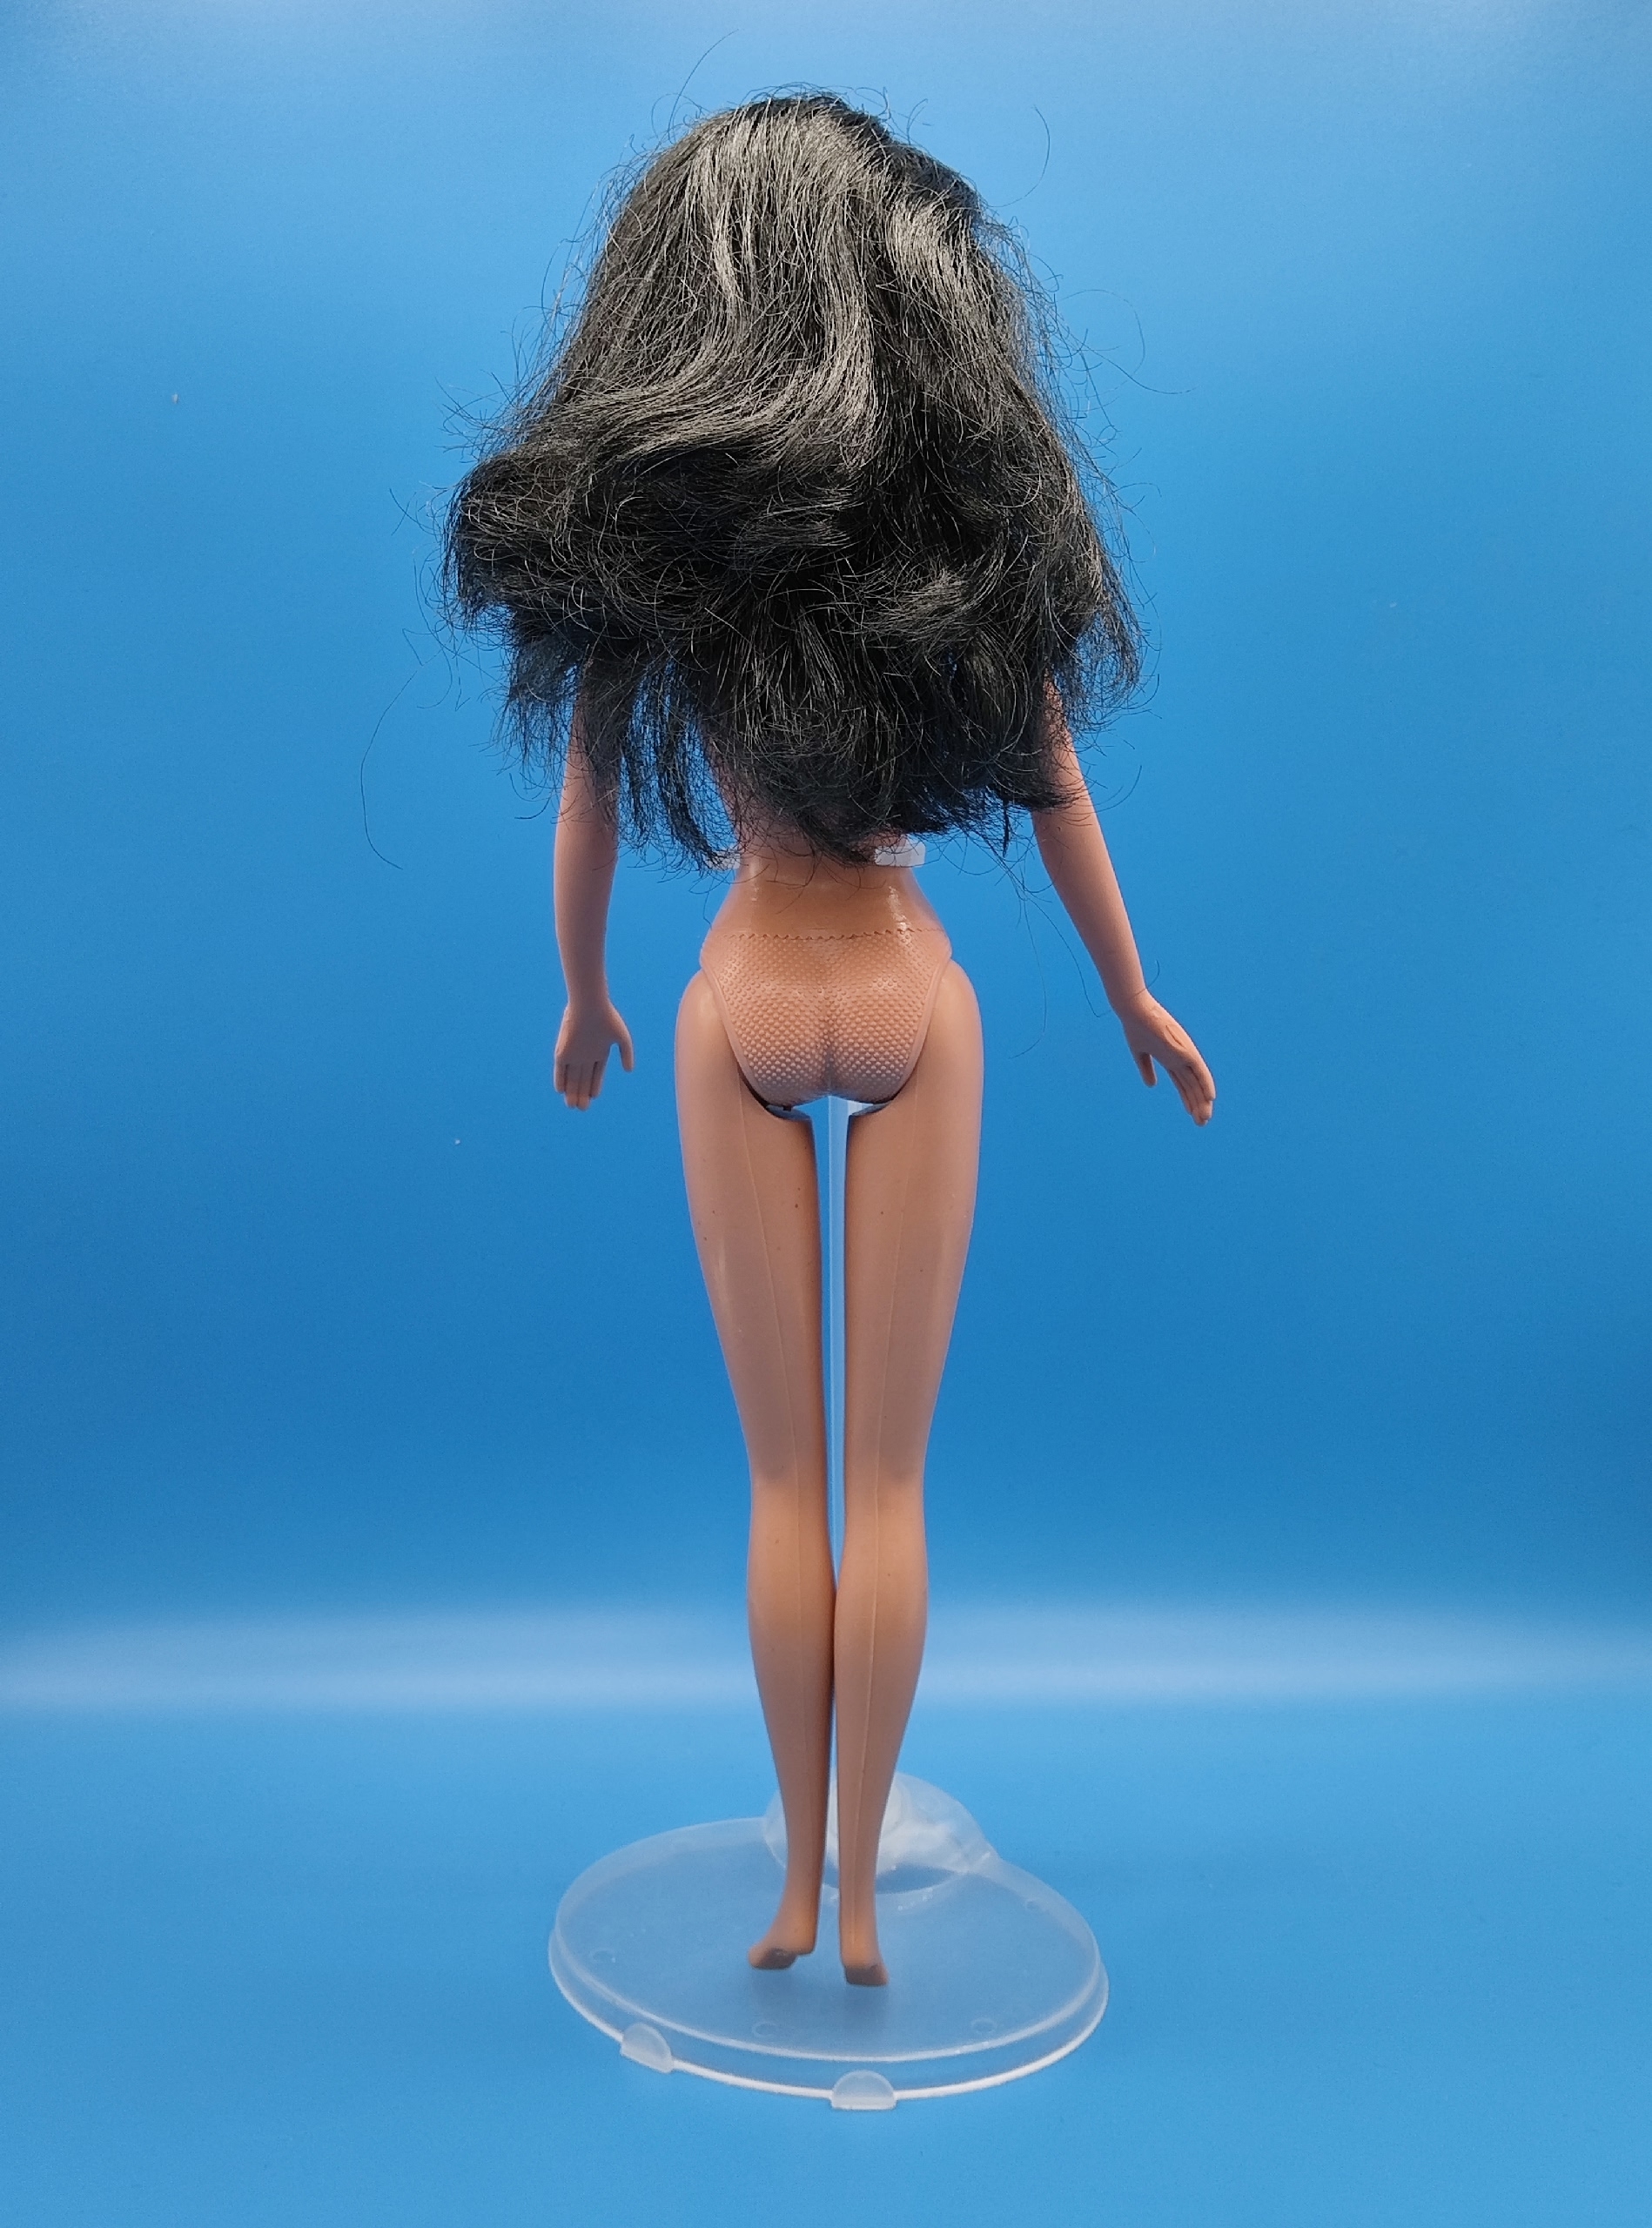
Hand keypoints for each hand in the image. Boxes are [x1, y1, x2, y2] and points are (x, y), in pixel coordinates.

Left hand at [554, 1000, 633, 1110]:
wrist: (590, 1006)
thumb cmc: (608, 1019)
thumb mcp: (622, 1038)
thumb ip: (627, 1054)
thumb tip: (629, 1070)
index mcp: (599, 1050)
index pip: (596, 1072)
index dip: (595, 1085)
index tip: (594, 1097)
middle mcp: (585, 1053)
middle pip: (583, 1077)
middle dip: (582, 1093)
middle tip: (583, 1108)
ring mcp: (573, 1052)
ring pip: (571, 1076)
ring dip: (572, 1090)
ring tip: (573, 1106)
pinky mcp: (562, 1050)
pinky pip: (559, 1069)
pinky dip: (560, 1079)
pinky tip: (561, 1091)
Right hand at [1114, 988, 1215, 1124]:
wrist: (1135, 1011)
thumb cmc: (1135, 1027)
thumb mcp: (1139, 1052)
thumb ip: (1146, 1069)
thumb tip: (1152, 1085)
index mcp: (1170, 1059)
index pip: (1183, 1084)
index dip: (1188, 1100)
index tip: (1192, 1114)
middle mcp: (1180, 1059)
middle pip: (1192, 1087)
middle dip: (1196, 1105)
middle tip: (1202, 1123)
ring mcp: (1184, 1054)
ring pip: (1197, 1083)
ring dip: (1202, 1101)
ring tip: (1205, 1119)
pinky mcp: (1186, 1050)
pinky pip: (1200, 1071)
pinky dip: (1206, 1084)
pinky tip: (1211, 1098)